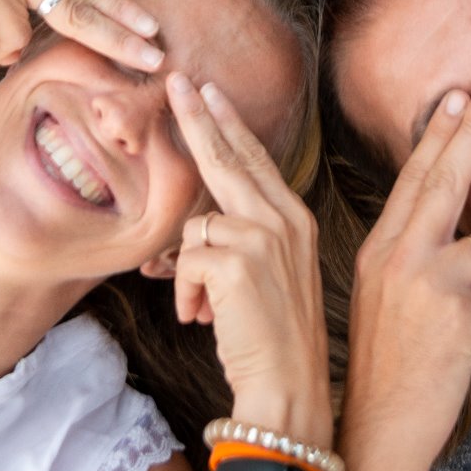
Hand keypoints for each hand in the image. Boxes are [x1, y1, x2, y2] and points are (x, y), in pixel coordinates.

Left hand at [169, 73, 332, 447]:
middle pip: (229, 157)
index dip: (229, 123)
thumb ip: (244, 240)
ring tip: (205, 310)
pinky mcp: (236, 262)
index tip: (208, 91)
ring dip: (188, 270)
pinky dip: (185, 293)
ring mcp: (263, 238)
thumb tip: (199, 230)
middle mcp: (284, 220)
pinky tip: (203, 319)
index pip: (256, 158)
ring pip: (196, 224)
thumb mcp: (270, 276)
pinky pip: (186, 259)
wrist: (289, 390)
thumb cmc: (276, 340)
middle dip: (197, 117)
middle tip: (175, 80)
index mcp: (295, 220)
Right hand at [344, 82, 470, 470]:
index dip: (438, 134)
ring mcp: (424, 280)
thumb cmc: (392, 367)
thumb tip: (470, 238)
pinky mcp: (455, 312)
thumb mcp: (389, 297)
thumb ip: (420, 258)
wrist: (380, 431)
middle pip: (445, 177)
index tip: (457, 96)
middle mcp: (396, 254)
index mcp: (380, 248)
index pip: (414, 178)